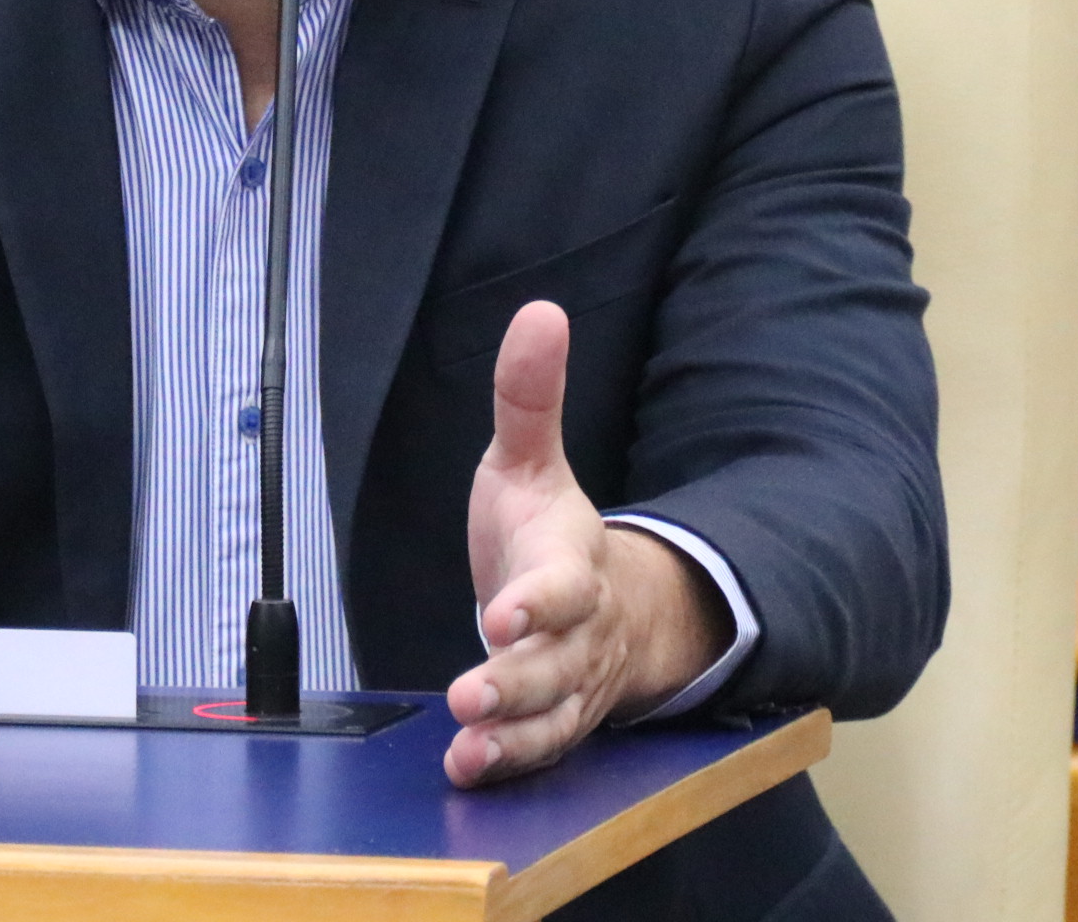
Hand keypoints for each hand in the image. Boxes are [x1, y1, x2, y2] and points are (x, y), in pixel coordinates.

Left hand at [444, 300, 726, 788]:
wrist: (610, 607)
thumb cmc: (551, 533)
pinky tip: (466, 766)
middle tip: (472, 691)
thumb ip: (527, 397)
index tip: (502, 613)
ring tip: (468, 736)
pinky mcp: (554, 721)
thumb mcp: (530, 463)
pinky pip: (539, 750)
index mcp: (570, 565)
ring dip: (509, 729)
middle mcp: (576, 632)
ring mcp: (569, 683)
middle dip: (517, 680)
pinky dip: (505, 761)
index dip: (537, 603)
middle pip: (555, 662)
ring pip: (549, 715)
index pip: (561, 586)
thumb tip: (539, 311)